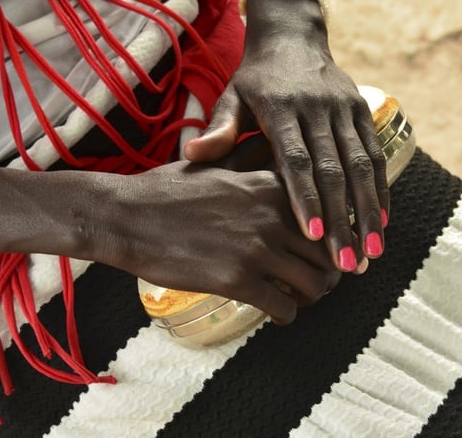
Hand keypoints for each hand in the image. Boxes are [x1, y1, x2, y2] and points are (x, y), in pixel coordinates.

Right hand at [93, 161, 340, 324]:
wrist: (126, 215)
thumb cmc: (167, 189)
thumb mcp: (216, 163)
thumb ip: (250, 160)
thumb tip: (272, 147)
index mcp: (271, 185)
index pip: (327, 212)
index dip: (335, 234)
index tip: (333, 246)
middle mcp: (272, 214)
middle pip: (329, 251)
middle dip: (330, 270)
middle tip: (321, 280)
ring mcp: (256, 249)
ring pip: (315, 283)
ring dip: (312, 296)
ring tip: (299, 298)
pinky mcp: (236, 280)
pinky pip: (283, 307)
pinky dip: (286, 315)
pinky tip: (277, 313)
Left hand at [184, 16, 389, 273]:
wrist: (293, 36)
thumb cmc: (255, 78)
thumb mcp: (232, 95)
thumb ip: (220, 128)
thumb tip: (192, 154)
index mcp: (280, 108)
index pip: (295, 158)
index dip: (306, 197)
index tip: (312, 236)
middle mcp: (317, 108)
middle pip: (333, 170)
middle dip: (343, 220)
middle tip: (345, 264)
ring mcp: (343, 108)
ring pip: (361, 166)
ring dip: (369, 212)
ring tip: (371, 254)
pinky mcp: (362, 109)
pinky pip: (375, 154)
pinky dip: (381, 189)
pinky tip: (383, 222)